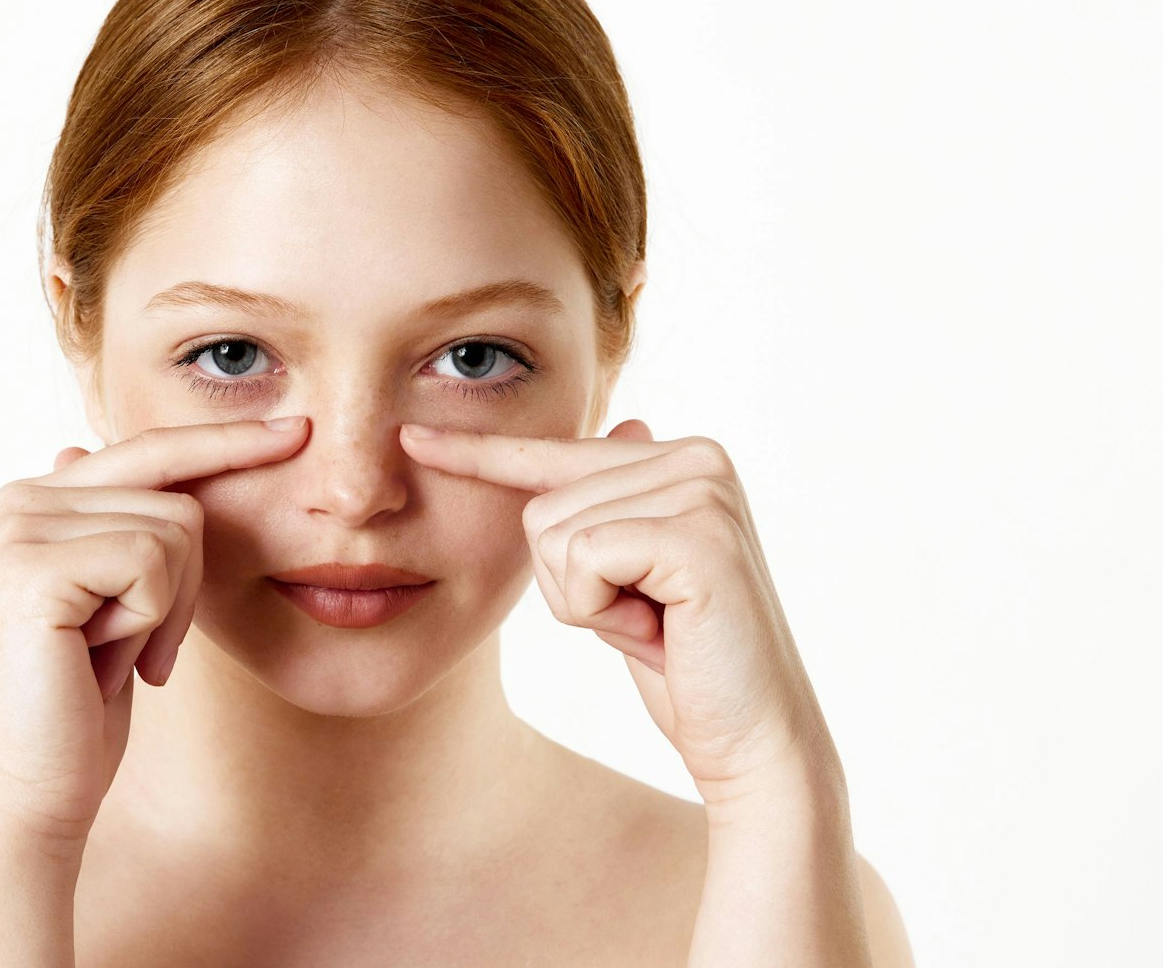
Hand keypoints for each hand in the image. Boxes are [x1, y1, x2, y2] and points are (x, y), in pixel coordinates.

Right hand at [0, 416, 310, 853]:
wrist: (36, 788)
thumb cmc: (83, 701)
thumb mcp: (114, 600)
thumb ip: (111, 523)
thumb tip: (82, 442)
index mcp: (37, 498)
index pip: (151, 450)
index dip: (224, 443)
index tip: (297, 432)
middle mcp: (20, 499)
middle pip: (175, 491)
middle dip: (188, 579)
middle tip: (139, 648)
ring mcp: (21, 528)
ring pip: (173, 529)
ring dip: (166, 609)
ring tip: (113, 655)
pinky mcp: (34, 568)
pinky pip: (152, 563)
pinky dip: (150, 621)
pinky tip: (104, 660)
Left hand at [398, 419, 841, 809]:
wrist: (751, 741)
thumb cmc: (686, 666)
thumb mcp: (633, 575)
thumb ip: (617, 506)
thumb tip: (623, 422)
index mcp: (680, 458)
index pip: (555, 453)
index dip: (478, 453)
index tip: (411, 437)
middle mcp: (698, 457)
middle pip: (541, 505)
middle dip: (572, 583)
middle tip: (646, 619)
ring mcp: (703, 490)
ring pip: (553, 534)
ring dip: (587, 602)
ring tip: (657, 625)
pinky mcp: (699, 534)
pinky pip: (582, 560)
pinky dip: (601, 612)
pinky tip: (660, 631)